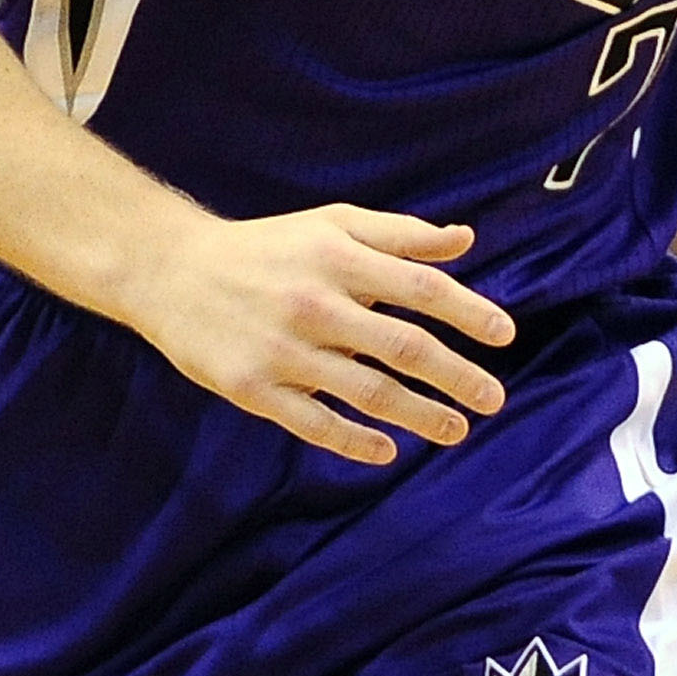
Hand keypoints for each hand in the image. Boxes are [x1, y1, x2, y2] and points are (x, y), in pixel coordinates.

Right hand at [129, 202, 516, 464]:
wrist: (171, 271)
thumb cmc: (267, 247)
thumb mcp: (331, 224)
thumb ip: (400, 235)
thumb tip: (465, 239)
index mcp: (339, 259)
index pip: (419, 289)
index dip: (468, 312)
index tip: (505, 335)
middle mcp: (316, 305)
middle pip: (404, 348)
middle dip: (457, 377)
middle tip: (494, 399)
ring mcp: (285, 352)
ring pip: (367, 392)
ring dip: (419, 416)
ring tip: (456, 430)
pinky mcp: (254, 389)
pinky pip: (315, 424)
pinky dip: (355, 442)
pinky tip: (388, 451)